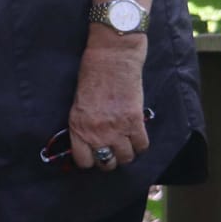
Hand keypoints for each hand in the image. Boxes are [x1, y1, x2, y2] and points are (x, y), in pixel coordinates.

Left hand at [68, 41, 150, 170]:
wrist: (111, 58)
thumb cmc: (92, 74)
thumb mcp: (78, 103)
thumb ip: (83, 125)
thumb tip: (92, 141)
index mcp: (78, 127)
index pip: (84, 161)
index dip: (91, 160)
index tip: (95, 154)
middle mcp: (96, 133)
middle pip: (107, 163)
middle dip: (110, 159)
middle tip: (113, 149)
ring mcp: (116, 129)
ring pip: (126, 158)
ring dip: (127, 152)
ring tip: (126, 142)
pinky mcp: (134, 122)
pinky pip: (142, 146)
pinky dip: (140, 144)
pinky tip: (137, 135)